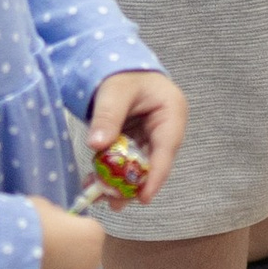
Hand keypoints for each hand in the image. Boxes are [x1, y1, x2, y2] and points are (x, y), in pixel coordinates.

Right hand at [19, 198, 107, 268]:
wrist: (6, 258)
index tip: (50, 229)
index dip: (68, 230)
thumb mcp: (43, 208)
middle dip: (62, 258)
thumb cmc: (26, 226)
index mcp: (91, 239)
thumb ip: (54, 218)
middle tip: (35, 252)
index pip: (86, 232)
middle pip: (78, 262)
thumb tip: (53, 226)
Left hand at [87, 67, 185, 206]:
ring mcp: (150, 136)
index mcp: (171, 112)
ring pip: (138, 166)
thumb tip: (97, 145)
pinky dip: (111, 171)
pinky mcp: (136, 141)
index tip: (144, 198)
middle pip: (152, 163)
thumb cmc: (121, 72)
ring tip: (102, 197)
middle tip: (115, 203)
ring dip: (120, 182)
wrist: (115, 65)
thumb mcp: (114, 91)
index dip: (155, 176)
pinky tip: (95, 182)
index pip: (166, 149)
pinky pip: (126, 161)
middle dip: (133, 185)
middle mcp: (165, 128)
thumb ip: (107, 116)